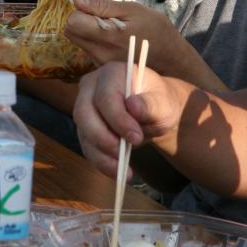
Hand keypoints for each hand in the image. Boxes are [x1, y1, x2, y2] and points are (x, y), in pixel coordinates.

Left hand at [64, 0, 197, 74]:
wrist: (172, 60)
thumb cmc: (156, 30)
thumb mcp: (133, 11)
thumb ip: (103, 7)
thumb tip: (76, 0)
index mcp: (107, 37)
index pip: (72, 23)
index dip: (81, 11)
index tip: (97, 10)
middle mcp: (99, 54)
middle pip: (71, 33)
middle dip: (82, 21)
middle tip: (104, 18)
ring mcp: (100, 64)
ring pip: (79, 42)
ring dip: (89, 32)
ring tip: (113, 31)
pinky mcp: (103, 70)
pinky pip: (88, 51)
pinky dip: (96, 43)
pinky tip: (114, 42)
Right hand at [73, 62, 183, 178]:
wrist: (155, 112)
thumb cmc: (159, 102)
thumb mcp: (163, 102)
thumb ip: (151, 104)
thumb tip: (133, 106)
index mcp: (112, 73)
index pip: (106, 96)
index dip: (118, 119)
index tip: (136, 138)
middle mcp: (91, 87)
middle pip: (84, 113)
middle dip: (103, 138)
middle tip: (123, 154)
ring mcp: (85, 107)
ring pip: (83, 133)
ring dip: (101, 154)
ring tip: (123, 170)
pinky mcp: (85, 127)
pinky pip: (87, 147)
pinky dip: (101, 162)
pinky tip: (118, 172)